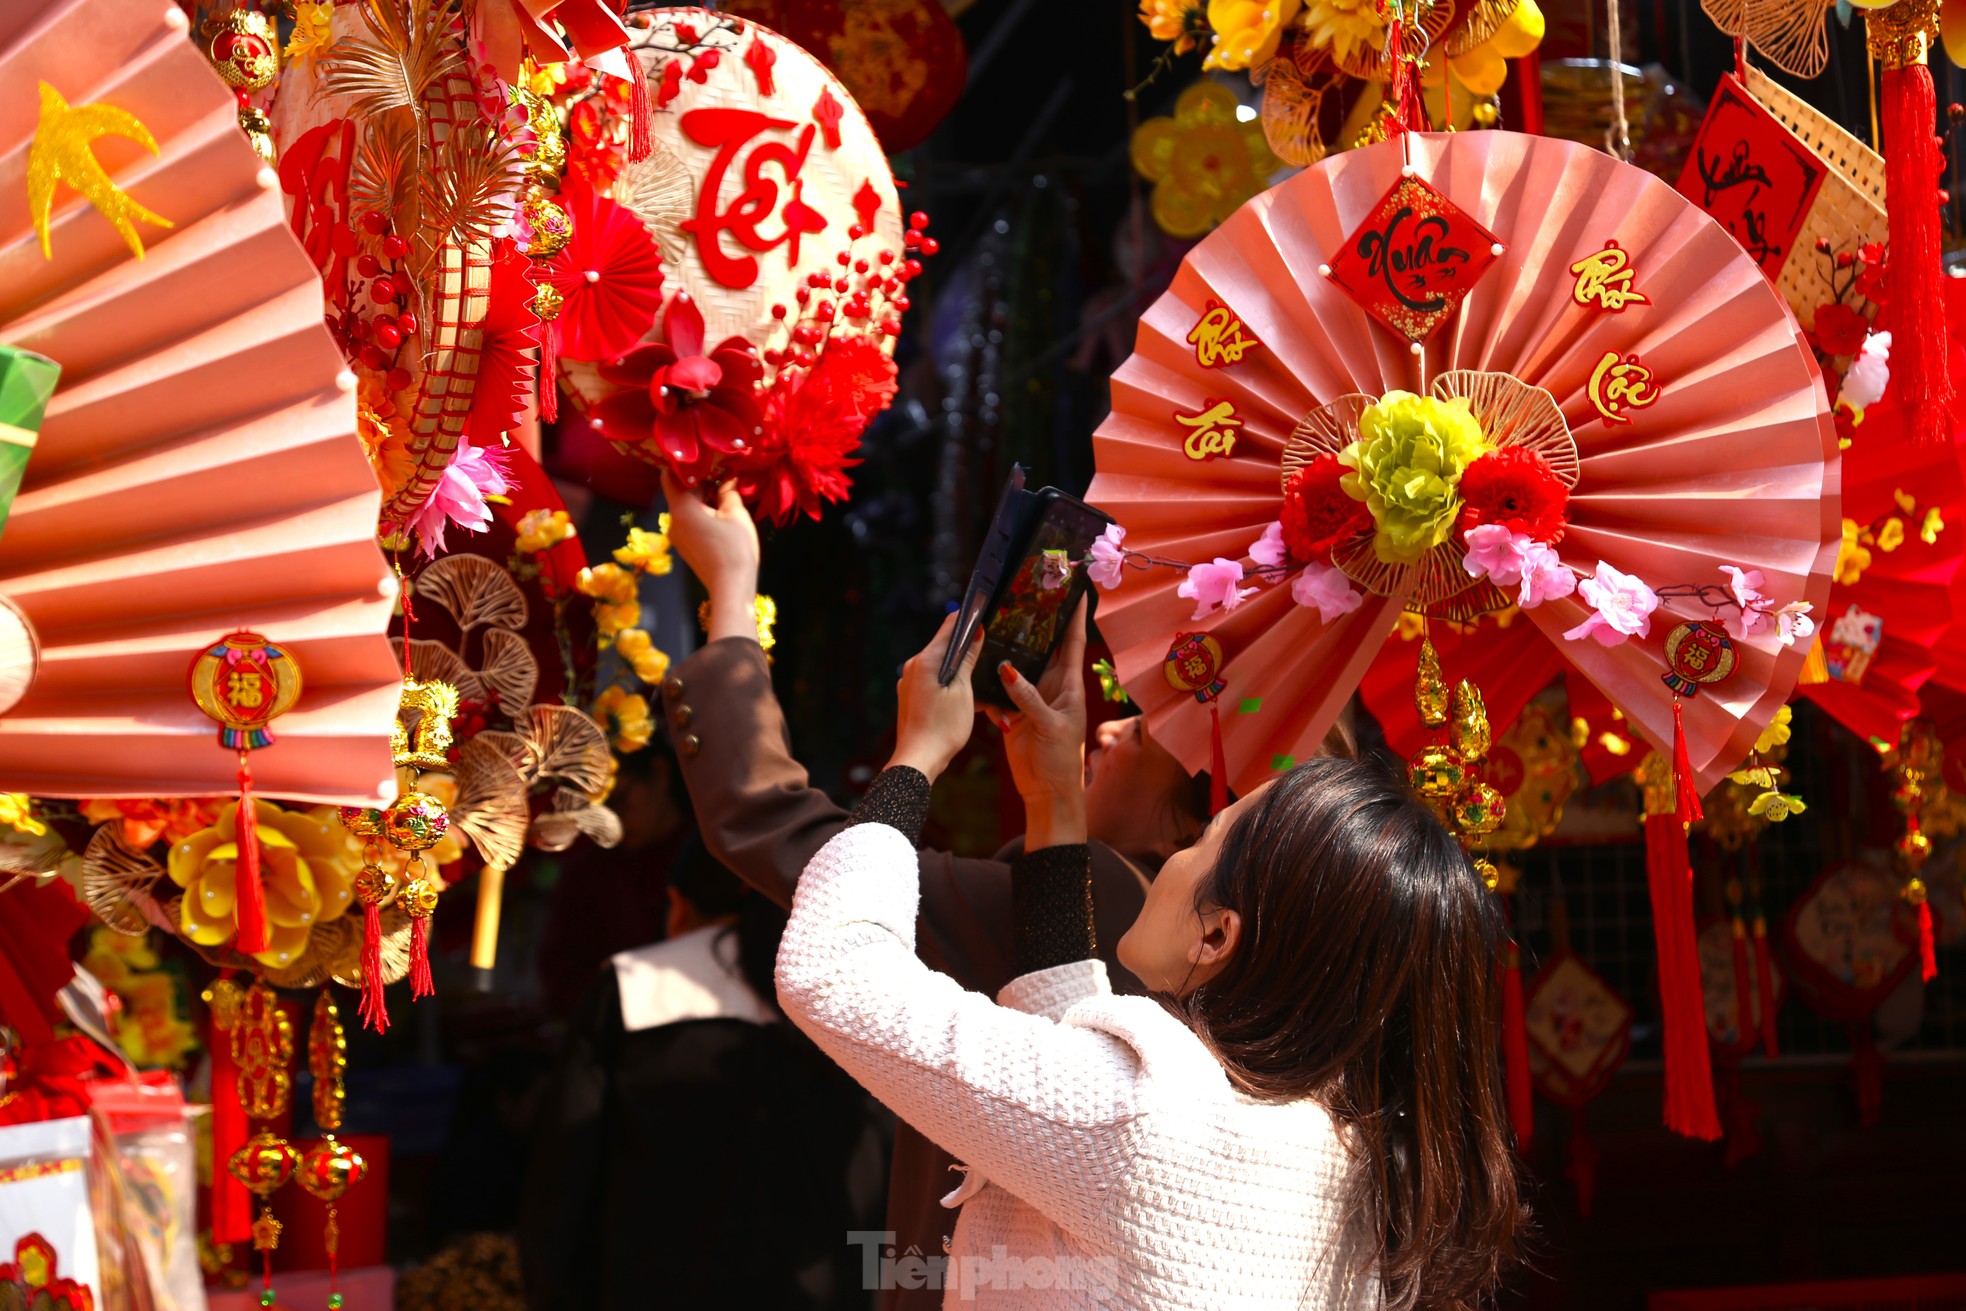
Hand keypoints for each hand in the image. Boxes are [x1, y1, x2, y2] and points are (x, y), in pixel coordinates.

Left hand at [661, 472, 759, 642]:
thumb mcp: (735, 514)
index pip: (669, 476)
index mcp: (681, 508)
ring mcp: (676, 536)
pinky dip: (701, 514)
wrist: (731, 588)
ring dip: (702, 499)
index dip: (683, 464)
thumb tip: (727, 479)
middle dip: (700, 481)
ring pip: (686, 508)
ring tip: (725, 492)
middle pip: (680, 492)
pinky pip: (689, 522)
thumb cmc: (734, 548)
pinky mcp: (685, 547)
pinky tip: (721, 514)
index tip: (701, 456)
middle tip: (722, 472)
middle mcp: (672, 520)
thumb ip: (728, 492)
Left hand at [889, 612, 983, 783]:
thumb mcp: (964, 691)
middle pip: (946, 650)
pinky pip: (936, 685)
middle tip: (989, 661)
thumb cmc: (943, 728)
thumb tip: (975, 632)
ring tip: (982, 695)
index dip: (968, 620)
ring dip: (963, 678)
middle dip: (969, 656)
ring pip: (943, 671)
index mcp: (925, 661)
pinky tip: (968, 704)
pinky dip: (952, 690)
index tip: (983, 613)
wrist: (919, 761)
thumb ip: (968, 660)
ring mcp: (910, 683)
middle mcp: (913, 667)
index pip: (949, 628)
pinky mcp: (911, 697)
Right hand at [992, 597, 1088, 847]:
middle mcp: (1051, 686)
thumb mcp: (1048, 726)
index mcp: (1068, 686)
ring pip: (1018, 664)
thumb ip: (1028, 697)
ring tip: (994, 623)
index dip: (1076, 616)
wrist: (1046, 793)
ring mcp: (1031, 697)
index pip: (1073, 642)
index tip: (1078, 588)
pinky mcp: (1013, 711)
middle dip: (1037, 622)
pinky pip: (999, 691)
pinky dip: (990, 685)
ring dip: (1008, 649)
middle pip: (1043, 646)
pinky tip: (979, 673)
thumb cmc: (1060, 761)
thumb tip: (1007, 668)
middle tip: (1026, 592)